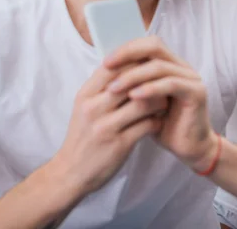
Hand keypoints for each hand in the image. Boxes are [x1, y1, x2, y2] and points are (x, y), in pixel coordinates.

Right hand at [51, 63, 165, 195]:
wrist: (71, 173)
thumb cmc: (83, 136)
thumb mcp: (85, 107)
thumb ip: (104, 88)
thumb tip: (130, 64)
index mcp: (85, 95)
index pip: (114, 66)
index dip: (135, 62)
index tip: (150, 65)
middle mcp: (93, 108)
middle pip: (131, 82)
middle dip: (151, 80)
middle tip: (165, 82)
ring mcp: (106, 126)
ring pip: (143, 102)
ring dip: (159, 101)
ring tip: (165, 101)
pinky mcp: (119, 144)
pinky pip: (148, 125)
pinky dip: (158, 120)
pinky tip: (160, 121)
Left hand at [102, 36, 215, 170]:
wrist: (187, 148)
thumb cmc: (162, 125)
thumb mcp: (141, 101)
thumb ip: (131, 84)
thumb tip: (103, 70)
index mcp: (169, 64)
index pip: (147, 45)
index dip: (125, 49)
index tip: (104, 62)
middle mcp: (182, 66)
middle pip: (154, 47)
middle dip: (128, 54)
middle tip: (107, 66)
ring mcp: (191, 78)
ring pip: (160, 66)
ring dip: (134, 75)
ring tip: (114, 88)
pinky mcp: (197, 92)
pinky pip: (172, 84)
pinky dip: (151, 89)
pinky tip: (134, 96)